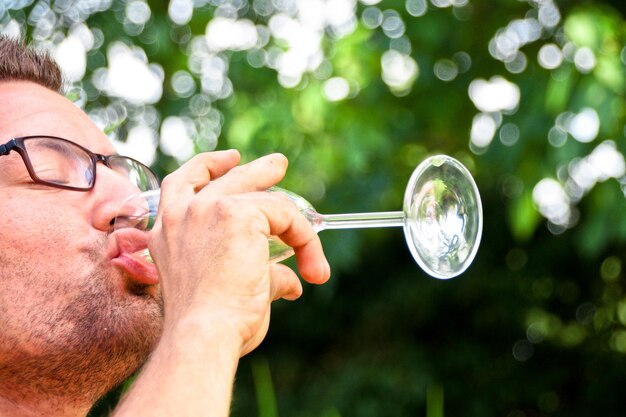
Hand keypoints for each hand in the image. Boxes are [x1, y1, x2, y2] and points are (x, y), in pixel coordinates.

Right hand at [148, 150, 329, 355]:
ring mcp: (206, 209)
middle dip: (255, 171)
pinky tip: (313, 266)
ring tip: (312, 233)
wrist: (204, 334)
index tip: (230, 161)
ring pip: (262, 197)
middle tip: (277, 164)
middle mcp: (181, 215)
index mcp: (166, 233)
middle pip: (222, 178)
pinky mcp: (236, 212)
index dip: (207, 168)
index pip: (181, 185)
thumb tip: (291, 283)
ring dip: (294, 219)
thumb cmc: (212, 326)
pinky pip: (285, 215)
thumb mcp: (231, 292)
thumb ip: (262, 277)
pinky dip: (304, 239)